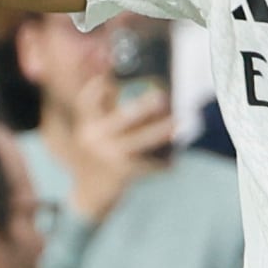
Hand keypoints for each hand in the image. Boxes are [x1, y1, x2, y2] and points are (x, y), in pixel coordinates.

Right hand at [66, 76, 174, 222]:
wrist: (90, 194)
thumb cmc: (98, 156)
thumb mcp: (95, 133)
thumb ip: (106, 109)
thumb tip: (126, 82)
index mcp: (88, 124)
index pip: (90, 99)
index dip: (101, 85)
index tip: (117, 72)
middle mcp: (95, 138)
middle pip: (123, 118)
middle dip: (143, 108)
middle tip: (162, 97)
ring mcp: (110, 155)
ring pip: (141, 141)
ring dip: (161, 132)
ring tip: (178, 123)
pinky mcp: (123, 172)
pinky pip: (149, 164)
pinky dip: (162, 164)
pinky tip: (173, 162)